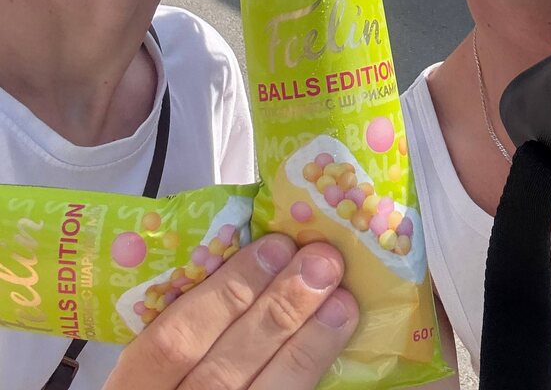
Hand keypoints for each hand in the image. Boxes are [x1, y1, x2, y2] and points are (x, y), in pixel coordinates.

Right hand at [103, 235, 357, 389]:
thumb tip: (258, 253)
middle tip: (321, 260)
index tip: (274, 245)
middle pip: (223, 369)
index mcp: (137, 386)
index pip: (173, 341)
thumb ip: (189, 315)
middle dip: (278, 308)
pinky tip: (335, 343)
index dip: (226, 292)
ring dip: (308, 342)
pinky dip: (310, 373)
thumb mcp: (159, 356)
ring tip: (342, 298)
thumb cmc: (172, 378)